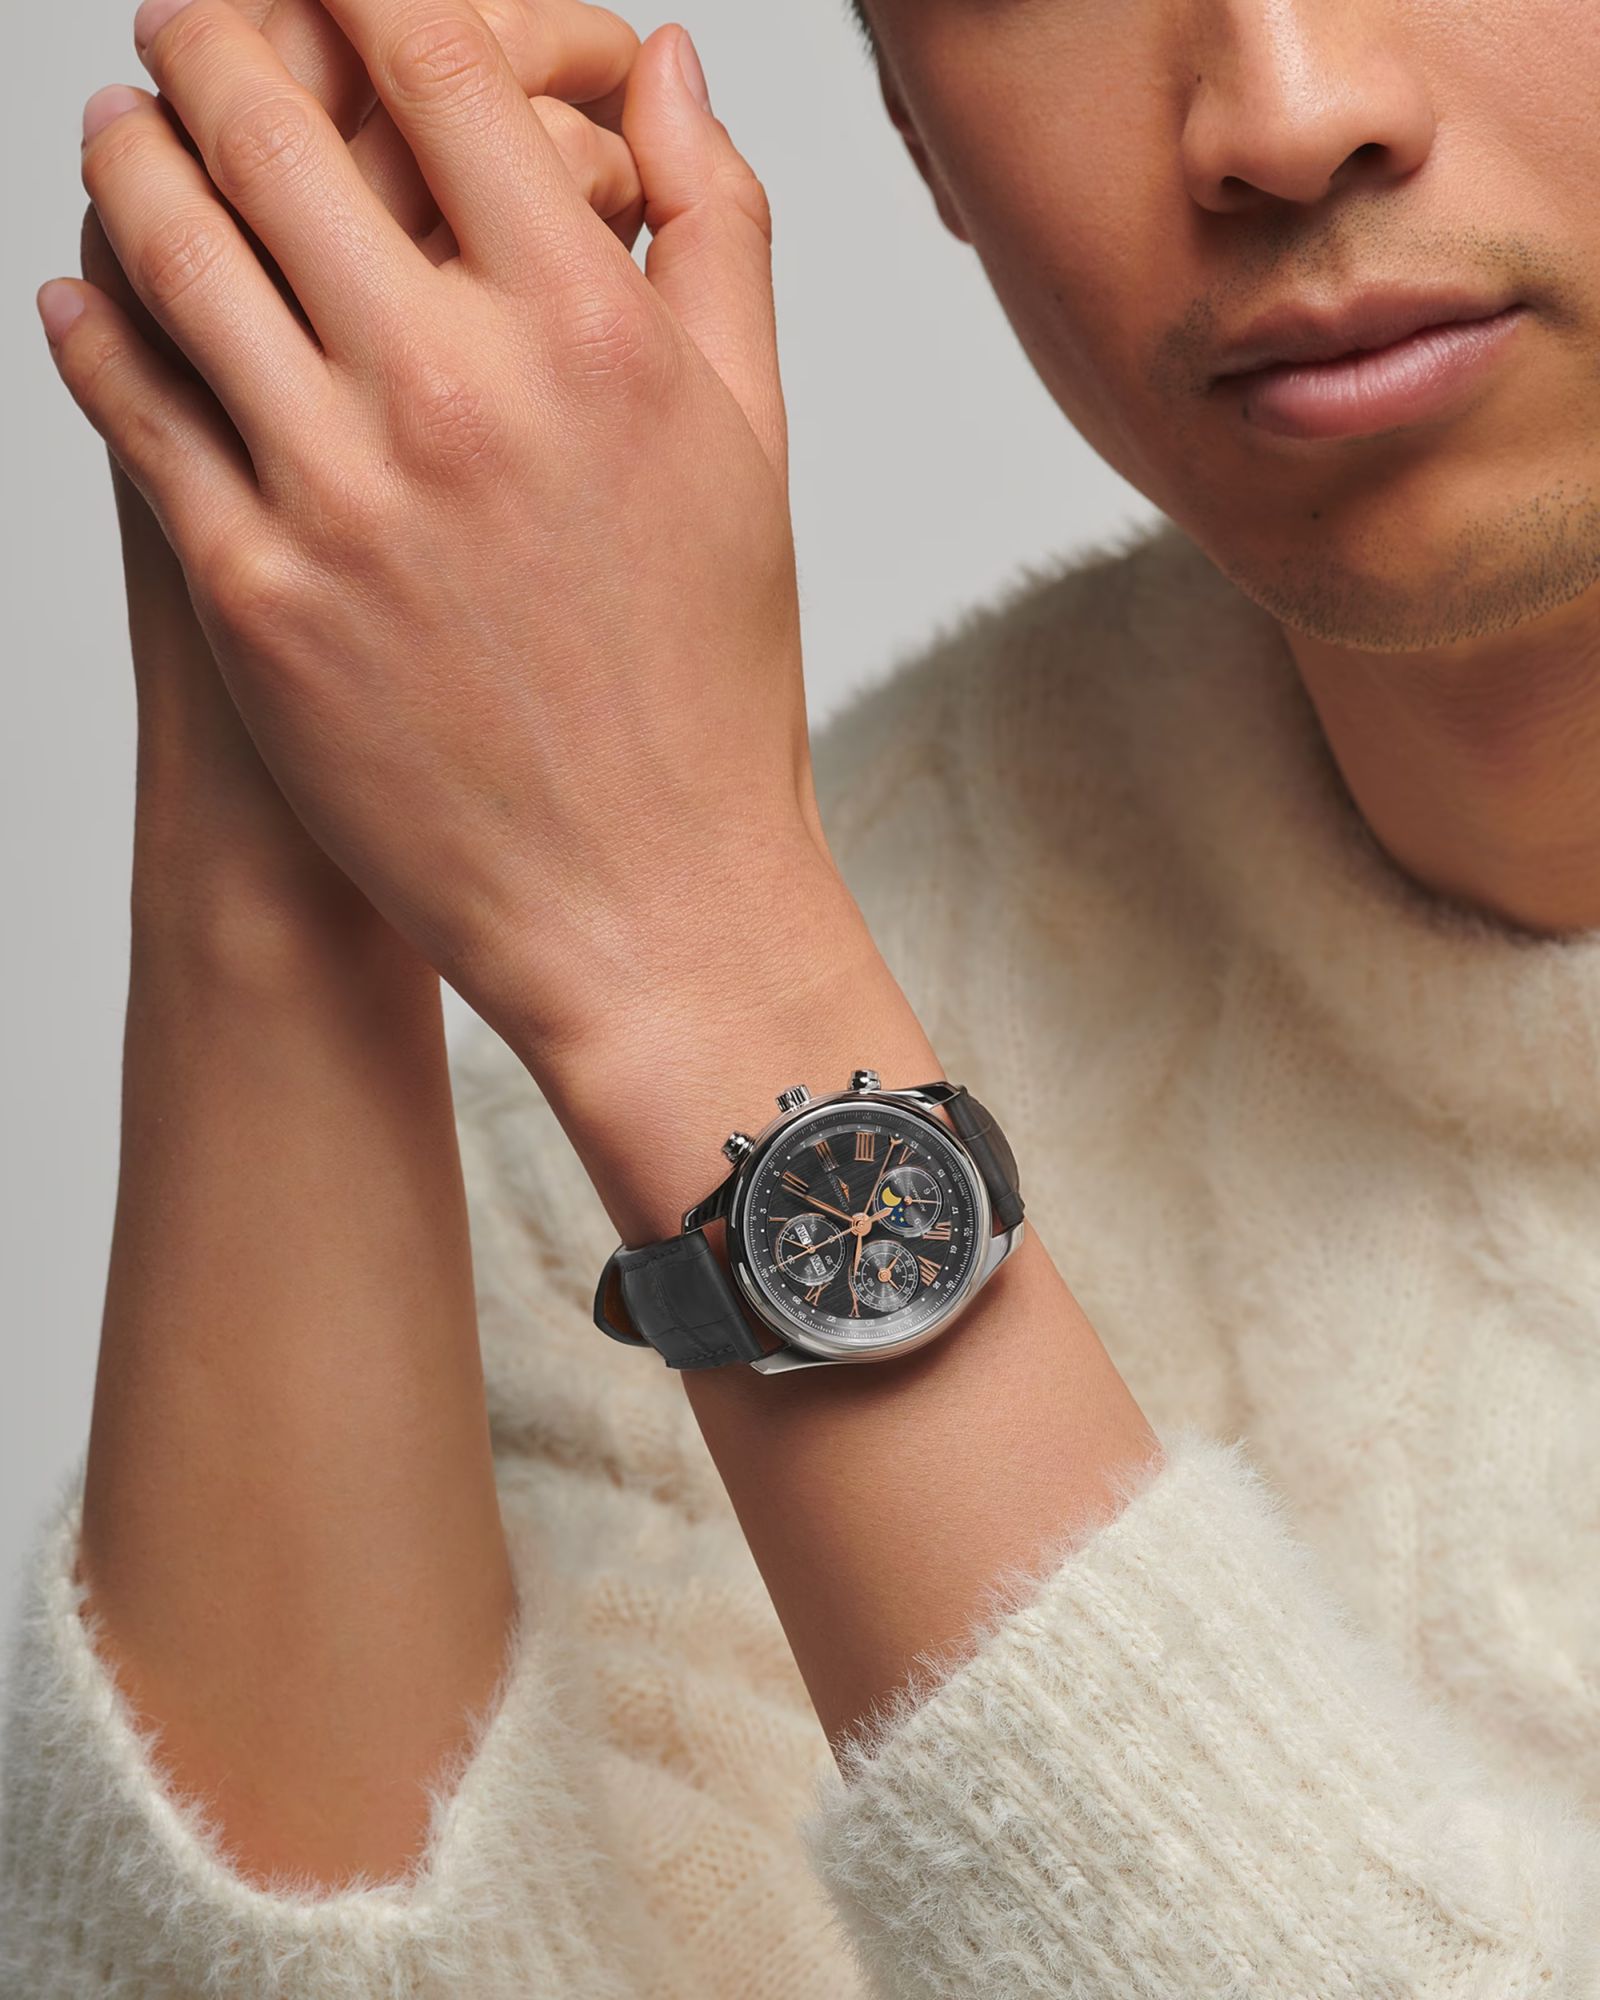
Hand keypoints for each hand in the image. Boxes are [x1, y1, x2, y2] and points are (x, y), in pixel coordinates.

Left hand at [77, 0, 641, 916]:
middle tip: (182, 20)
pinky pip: (130, 405)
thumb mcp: (748, 442)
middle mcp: (455, 390)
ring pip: (170, 247)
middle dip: (206, 38)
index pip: (433, 57)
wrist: (644, 891)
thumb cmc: (706, 674)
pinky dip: (90, 322)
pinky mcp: (252, 594)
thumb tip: (669, 61)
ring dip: (126, 155)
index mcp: (591, 330)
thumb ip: (715, 230)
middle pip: (271, 124)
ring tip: (123, 131)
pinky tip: (85, 290)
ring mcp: (338, 494)